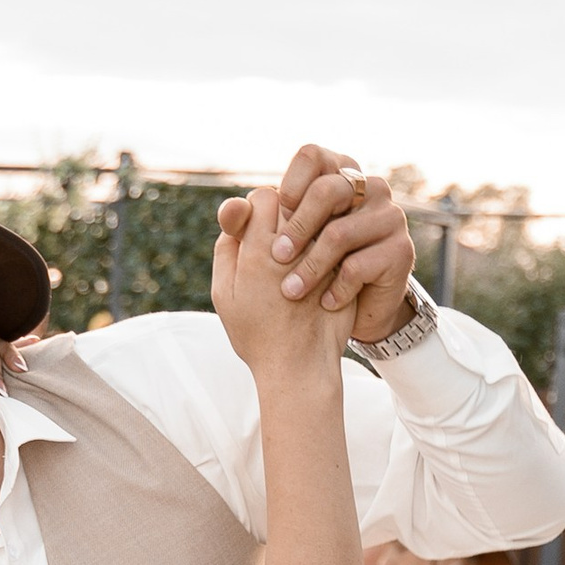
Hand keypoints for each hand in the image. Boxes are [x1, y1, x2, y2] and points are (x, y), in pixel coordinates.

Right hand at [212, 179, 356, 379]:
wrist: (298, 367)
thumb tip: (235, 212)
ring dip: (313, 223)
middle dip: (288, 210)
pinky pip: (339, 239)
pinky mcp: (341, 270)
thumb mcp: (224, 295)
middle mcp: (289, 249)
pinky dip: (331, 242)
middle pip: (293, 201)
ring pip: (319, 216)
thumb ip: (226, 250)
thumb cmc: (256, 334)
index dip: (261, 207)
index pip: (263, 197)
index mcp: (255, 251)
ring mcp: (318, 257)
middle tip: (284, 234)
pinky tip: (325, 257)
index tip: (261, 229)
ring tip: (306, 244)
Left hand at [216, 148, 413, 337]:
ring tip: (291, 291)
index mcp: (337, 174)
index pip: (312, 155)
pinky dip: (335, 288)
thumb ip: (246, 226)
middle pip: (328, 190)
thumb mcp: (269, 248)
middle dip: (296, 227)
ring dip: (309, 267)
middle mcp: (369, 189)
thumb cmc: (306, 272)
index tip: (277, 214)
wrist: (350, 316)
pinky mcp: (401, 252)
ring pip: (340, 234)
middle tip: (276, 257)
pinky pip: (359, 266)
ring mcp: (389, 217)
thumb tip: (229, 211)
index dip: (290, 184)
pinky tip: (325, 302)